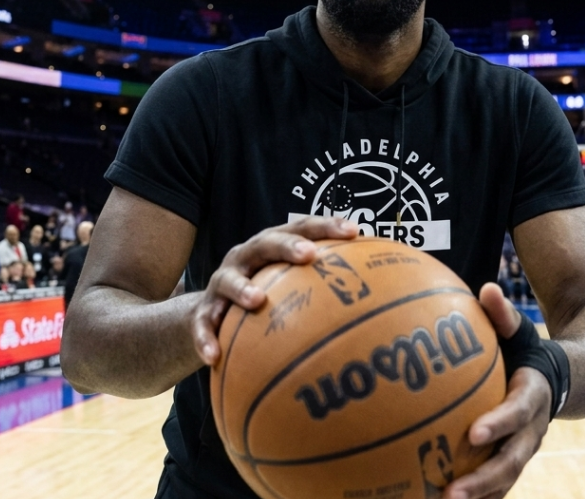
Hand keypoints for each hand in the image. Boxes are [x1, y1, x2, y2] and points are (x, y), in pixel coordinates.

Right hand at [192, 216, 358, 365]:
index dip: (327, 227)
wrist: (208, 314)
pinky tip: (215, 357)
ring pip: (229, 281)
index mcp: (271, 246)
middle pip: (266, 243)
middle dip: (287, 246)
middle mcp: (246, 257)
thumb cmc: (265, 296)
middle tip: (309, 255)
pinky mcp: (203, 311)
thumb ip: (325, 288)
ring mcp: (223, 282)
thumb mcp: (290, 287)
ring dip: (242, 289)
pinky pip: (203, 325)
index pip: (302, 228)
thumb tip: (381, 303)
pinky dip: (206, 339)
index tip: (355, 231)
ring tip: (257, 301)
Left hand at [445, 283, 550, 498]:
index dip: (499, 424)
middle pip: (511, 462)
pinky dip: (475, 496)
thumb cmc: (528, 352)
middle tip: (452, 493)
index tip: (474, 434)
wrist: (566, 382)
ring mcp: (524, 449)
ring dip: (478, 497)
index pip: (517, 413)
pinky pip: (494, 484)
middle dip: (483, 481)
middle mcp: (531, 430)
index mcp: (533, 397)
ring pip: (503, 480)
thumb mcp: (520, 332)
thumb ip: (503, 315)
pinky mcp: (512, 459)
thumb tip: (487, 288)